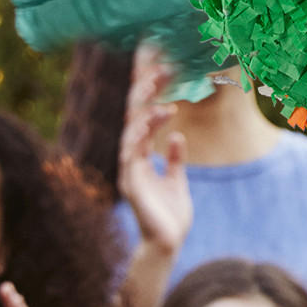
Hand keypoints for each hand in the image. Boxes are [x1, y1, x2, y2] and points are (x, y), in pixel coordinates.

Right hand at [117, 46, 194, 257]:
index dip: (149, 91)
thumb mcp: (177, 181)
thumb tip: (177, 137)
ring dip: (147, 101)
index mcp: (140, 155)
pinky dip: (146, 131)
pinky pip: (135, 149)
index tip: (162, 65)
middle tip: (160, 62)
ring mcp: (130, 168)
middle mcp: (131, 157)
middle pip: (134, 113)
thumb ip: (174, 159)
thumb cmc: (170, 216)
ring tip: (162, 80)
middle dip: (145, 87)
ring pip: (133, 126)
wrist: (167, 245)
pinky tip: (161, 113)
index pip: (142, 115)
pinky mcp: (132, 181)